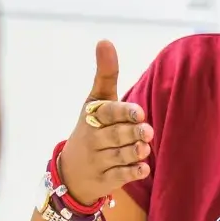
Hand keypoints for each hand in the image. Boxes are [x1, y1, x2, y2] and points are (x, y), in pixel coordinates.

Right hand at [56, 41, 153, 204]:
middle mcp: (92, 138)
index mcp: (92, 115)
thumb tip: (104, 40)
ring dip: (134, 152)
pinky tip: (144, 168)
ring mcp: (97, 161)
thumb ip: (105, 73)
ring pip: (119, 156)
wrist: (72, 171)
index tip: (139, 113)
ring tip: (145, 147)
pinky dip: (132, 173)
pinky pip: (119, 177)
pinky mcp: (104, 180)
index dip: (123, 113)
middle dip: (132, 133)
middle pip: (116, 135)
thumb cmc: (92, 127)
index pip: (107, 112)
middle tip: (147, 132)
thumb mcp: (96, 100)